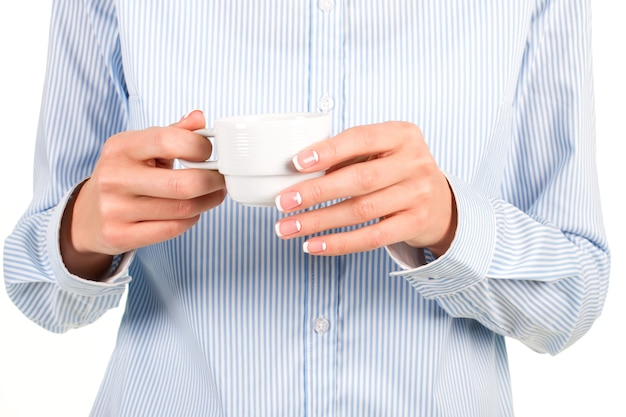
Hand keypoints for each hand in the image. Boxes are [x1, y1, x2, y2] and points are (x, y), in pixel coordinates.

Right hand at [61, 110, 225, 278]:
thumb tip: (199, 118)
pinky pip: (173, 229)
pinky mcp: (120, 235)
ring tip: (212, 194)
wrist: (87, 215)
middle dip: (213, 181)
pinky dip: (191, 219)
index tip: (209, 153)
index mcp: (120, 147)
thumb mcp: (141, 147)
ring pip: (183, 209)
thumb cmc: (124, 174)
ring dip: (207, 202)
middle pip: (182, 184)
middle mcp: (114, 177)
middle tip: (221, 179)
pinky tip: (193, 211)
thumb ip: (172, 132)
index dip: (199, 147)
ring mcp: (115, 209)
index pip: (169, 141)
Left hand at [274, 121, 456, 256]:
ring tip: (287, 228)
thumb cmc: (396, 170)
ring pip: (361, 211)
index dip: (328, 151)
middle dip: (316, 192)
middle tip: (283, 202)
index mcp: (402, 134)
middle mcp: (414, 162)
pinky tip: (313, 245)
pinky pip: (372, 238)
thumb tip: (296, 171)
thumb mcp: (381, 150)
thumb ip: (348, 154)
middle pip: (359, 179)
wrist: (439, 201)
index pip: (361, 138)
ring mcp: (418, 195)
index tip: (297, 163)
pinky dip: (338, 243)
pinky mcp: (415, 224)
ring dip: (318, 221)